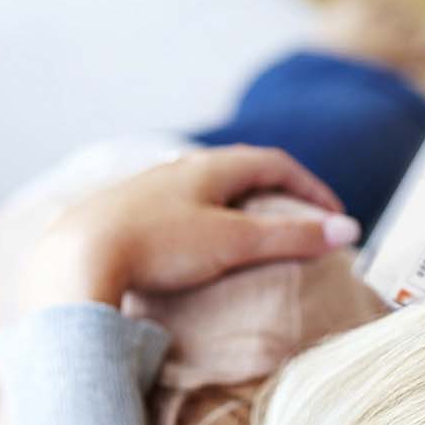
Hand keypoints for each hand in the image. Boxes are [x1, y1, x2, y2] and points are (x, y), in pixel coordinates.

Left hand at [20, 146, 359, 309]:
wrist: (75, 261)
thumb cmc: (159, 246)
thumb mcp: (236, 242)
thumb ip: (293, 236)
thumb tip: (348, 231)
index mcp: (209, 167)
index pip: (275, 163)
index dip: (311, 187)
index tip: (334, 218)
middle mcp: (176, 169)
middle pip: (239, 171)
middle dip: (277, 194)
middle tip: (299, 223)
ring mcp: (146, 192)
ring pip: (203, 189)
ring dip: (237, 207)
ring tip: (253, 235)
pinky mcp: (122, 218)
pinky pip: (175, 211)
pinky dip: (204, 224)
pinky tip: (195, 248)